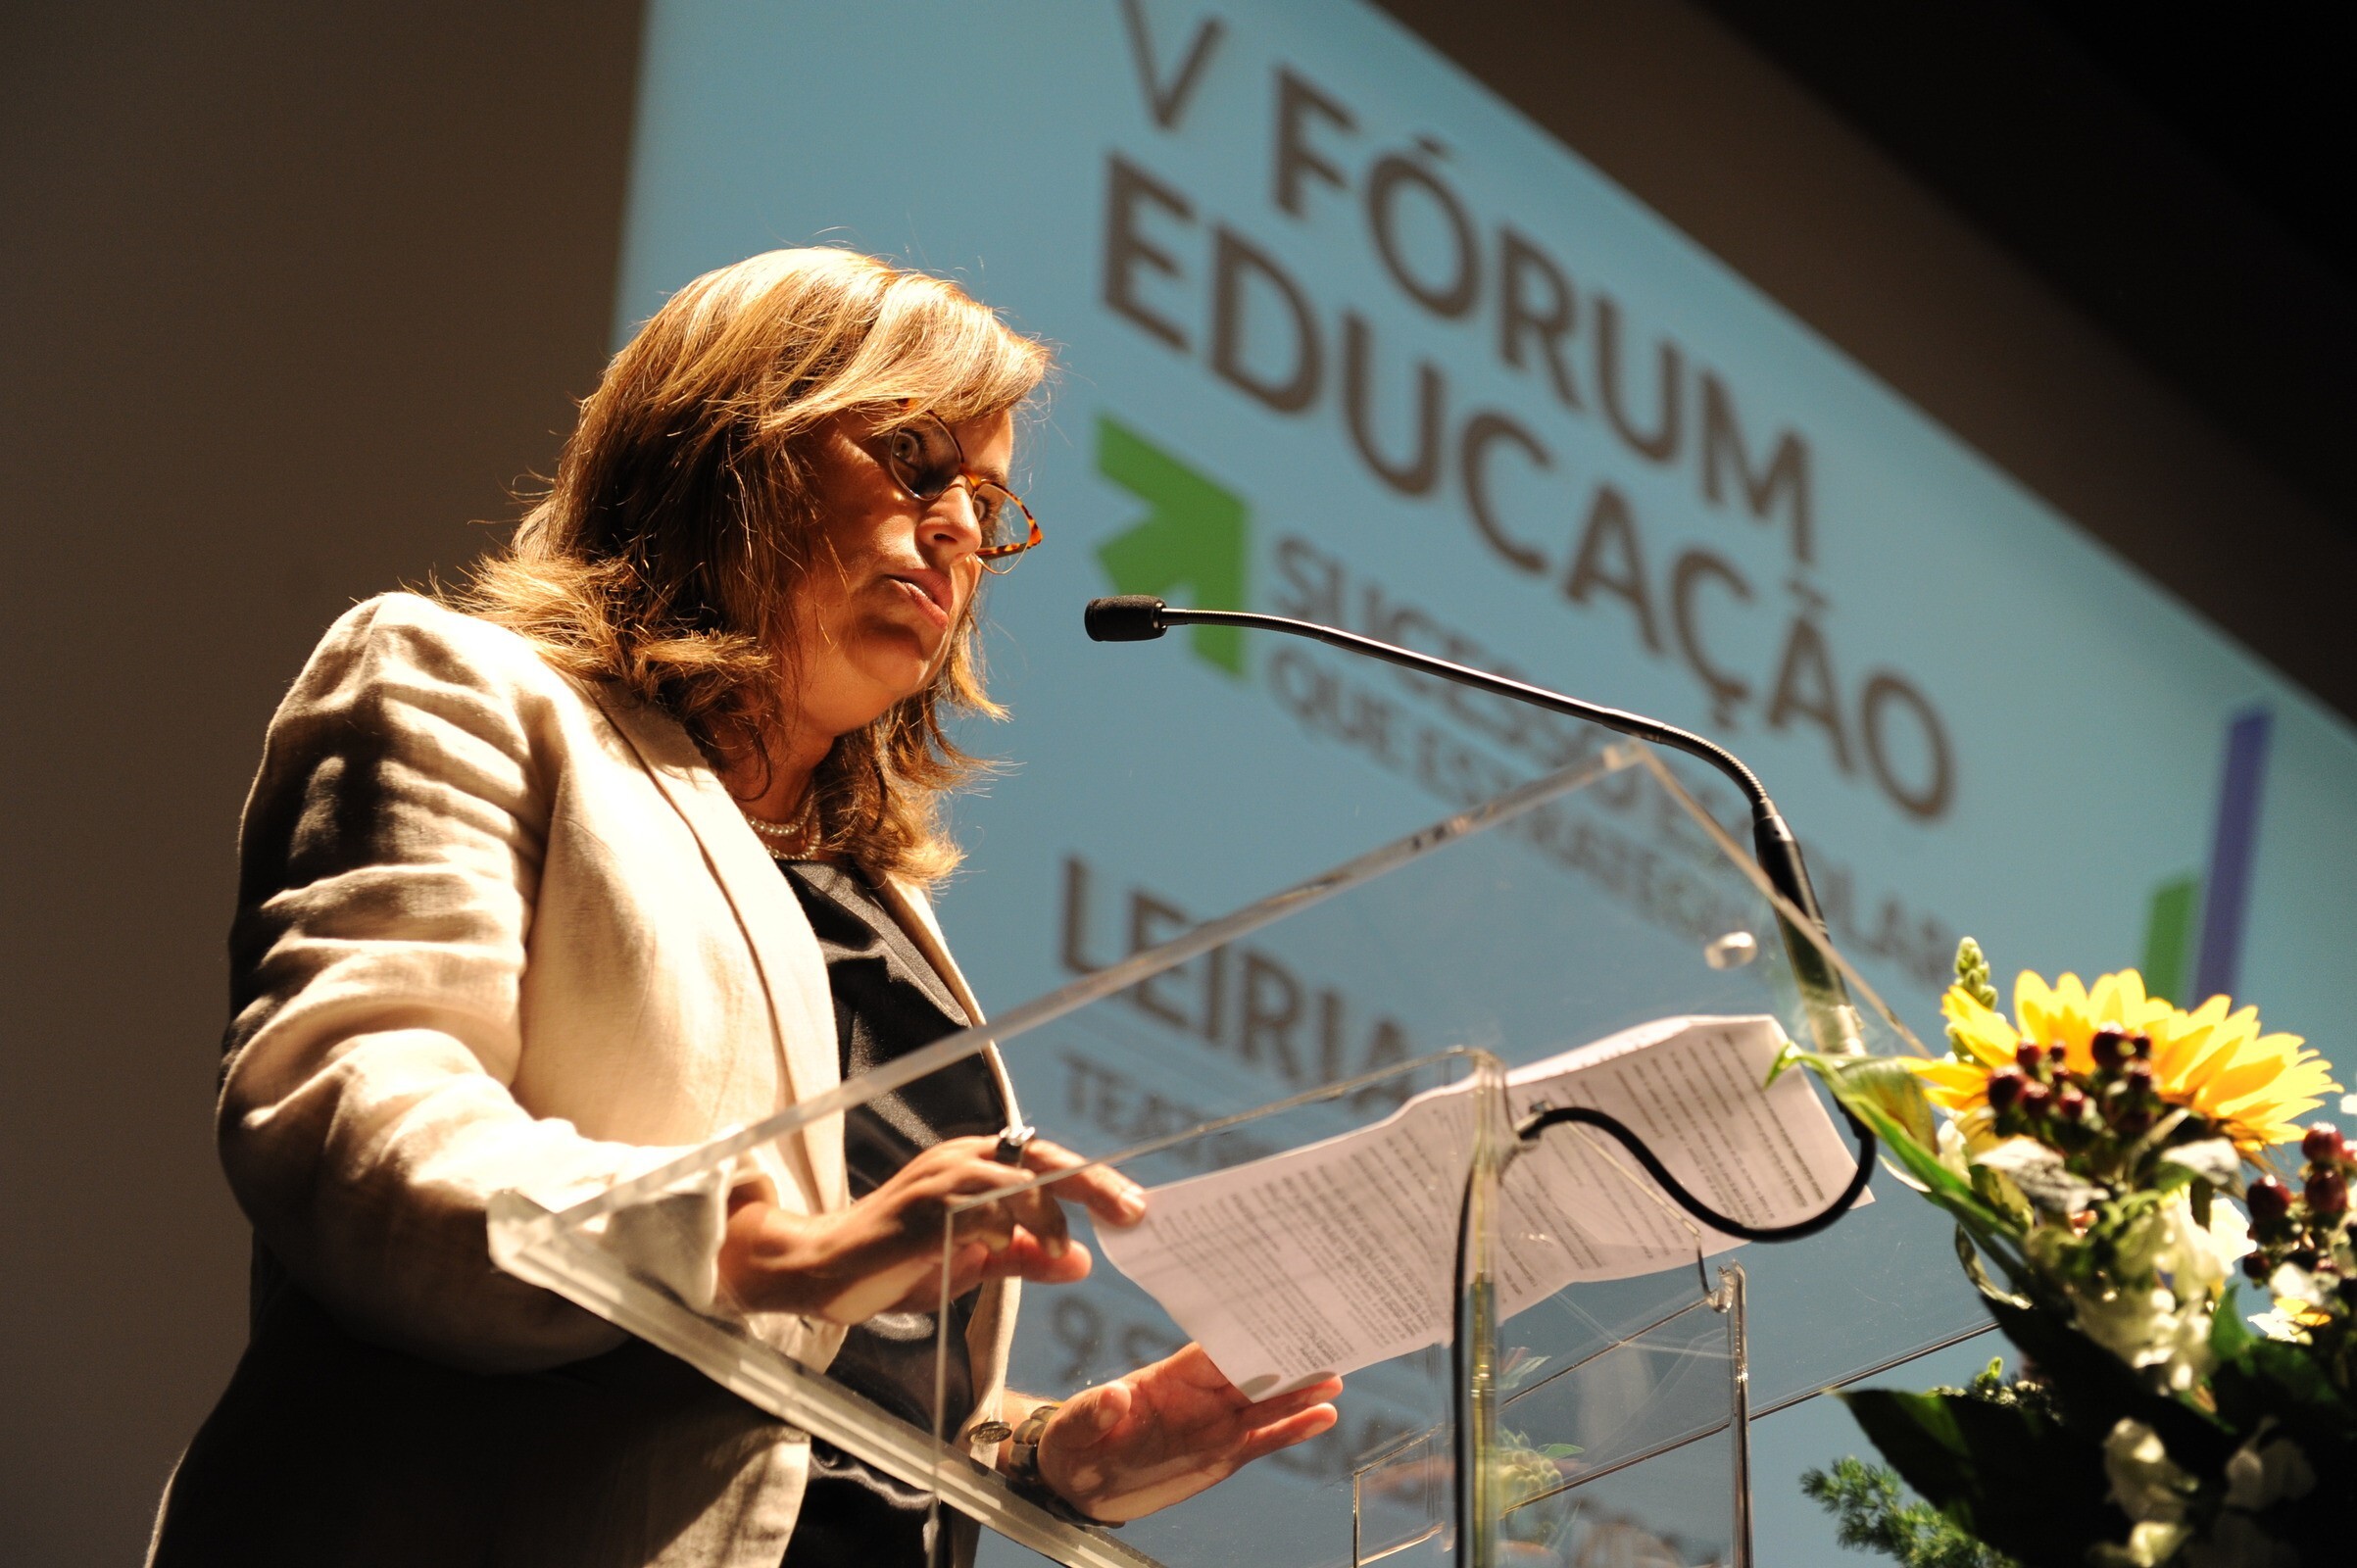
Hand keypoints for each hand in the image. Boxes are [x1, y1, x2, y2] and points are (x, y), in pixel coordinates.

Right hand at [716, 1137, 1145, 1323]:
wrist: (822, 1270)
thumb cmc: (897, 1262)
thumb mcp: (972, 1262)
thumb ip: (1023, 1256)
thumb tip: (1081, 1261)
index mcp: (976, 1165)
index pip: (1047, 1163)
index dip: (1093, 1183)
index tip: (1134, 1208)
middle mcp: (962, 1159)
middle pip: (1044, 1158)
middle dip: (1094, 1185)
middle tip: (1134, 1211)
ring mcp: (941, 1177)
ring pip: (1017, 1180)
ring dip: (1048, 1217)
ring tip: (1060, 1250)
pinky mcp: (923, 1205)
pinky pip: (981, 1206)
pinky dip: (1010, 1227)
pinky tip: (1022, 1252)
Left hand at [1032, 1344, 1342, 1522]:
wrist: (1079, 1484)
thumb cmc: (1073, 1443)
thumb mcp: (1072, 1428)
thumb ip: (1093, 1411)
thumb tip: (1115, 1396)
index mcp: (1168, 1379)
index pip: (1212, 1351)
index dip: (1243, 1334)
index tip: (1275, 1315)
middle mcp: (1200, 1396)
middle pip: (1251, 1371)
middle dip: (1286, 1357)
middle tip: (1325, 1342)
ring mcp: (1215, 1424)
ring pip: (1267, 1403)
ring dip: (1300, 1392)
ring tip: (1335, 1378)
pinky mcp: (1223, 1455)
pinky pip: (1263, 1440)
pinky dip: (1293, 1429)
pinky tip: (1323, 1418)